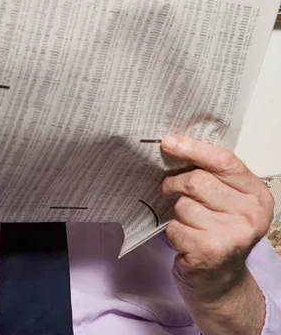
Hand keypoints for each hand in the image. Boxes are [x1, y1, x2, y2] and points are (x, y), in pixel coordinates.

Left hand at [161, 135, 273, 304]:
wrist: (222, 282)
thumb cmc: (220, 232)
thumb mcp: (228, 200)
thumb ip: (213, 174)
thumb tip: (175, 144)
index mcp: (257, 194)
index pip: (224, 161)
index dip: (193, 148)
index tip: (169, 143)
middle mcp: (251, 215)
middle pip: (197, 180)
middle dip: (175, 183)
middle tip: (169, 189)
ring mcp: (232, 235)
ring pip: (184, 204)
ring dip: (176, 212)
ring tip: (188, 223)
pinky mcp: (210, 253)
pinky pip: (175, 227)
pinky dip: (173, 232)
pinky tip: (186, 241)